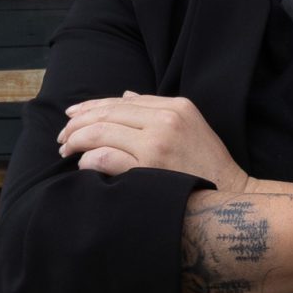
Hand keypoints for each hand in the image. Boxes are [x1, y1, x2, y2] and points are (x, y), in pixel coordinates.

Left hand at [58, 93, 241, 188]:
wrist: (230, 196)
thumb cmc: (207, 164)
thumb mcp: (190, 125)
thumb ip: (157, 109)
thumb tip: (125, 97)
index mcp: (175, 106)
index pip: (120, 101)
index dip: (91, 107)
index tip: (71, 116)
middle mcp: (165, 120)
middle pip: (107, 114)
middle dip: (77, 124)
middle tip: (62, 137)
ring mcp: (156, 144)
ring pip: (101, 133)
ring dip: (77, 141)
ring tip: (66, 151)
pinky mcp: (148, 168)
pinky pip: (106, 158)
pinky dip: (88, 160)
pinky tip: (83, 165)